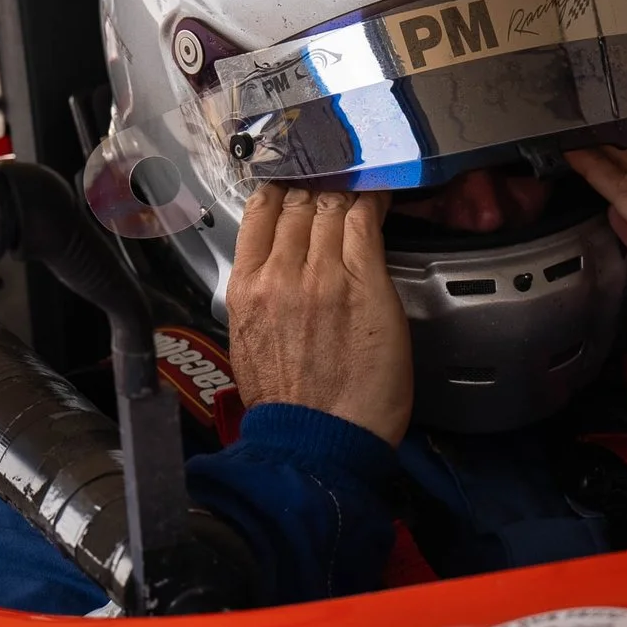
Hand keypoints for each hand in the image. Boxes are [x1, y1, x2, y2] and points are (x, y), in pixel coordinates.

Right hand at [226, 186, 412, 444]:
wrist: (319, 441)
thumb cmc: (288, 407)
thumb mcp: (249, 343)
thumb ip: (260, 299)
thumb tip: (277, 274)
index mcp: (246, 288)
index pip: (259, 212)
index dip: (281, 192)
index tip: (294, 186)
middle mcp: (280, 273)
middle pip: (299, 204)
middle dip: (317, 191)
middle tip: (335, 185)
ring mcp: (324, 275)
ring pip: (332, 208)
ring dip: (346, 194)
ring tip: (359, 187)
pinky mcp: (366, 283)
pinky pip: (367, 223)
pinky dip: (373, 203)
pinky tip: (380, 196)